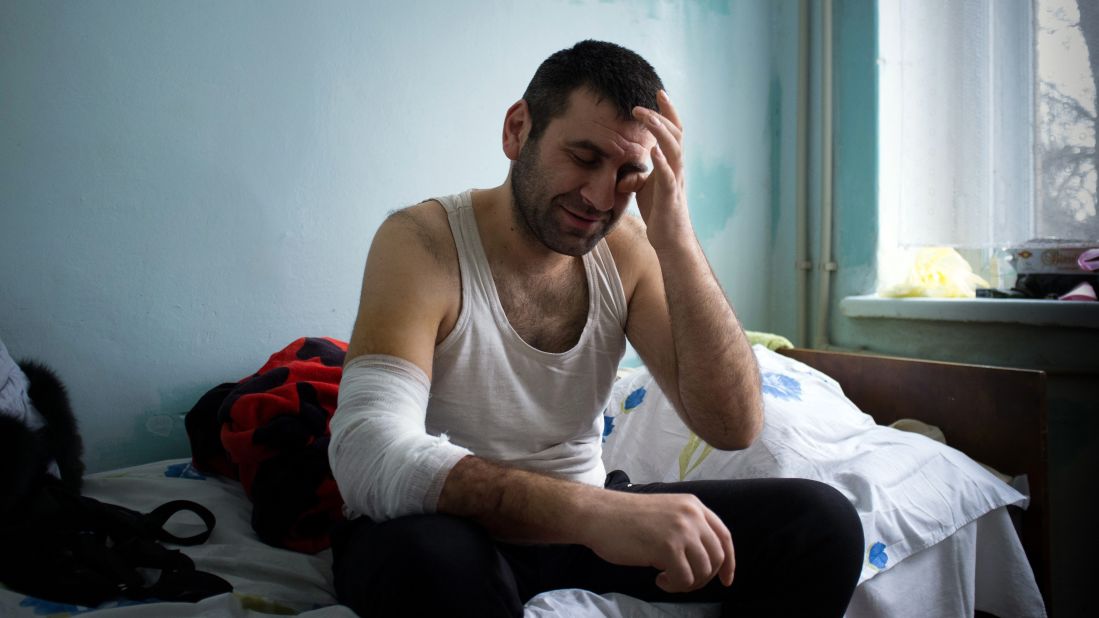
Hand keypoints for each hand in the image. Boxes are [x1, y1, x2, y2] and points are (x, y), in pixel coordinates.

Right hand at [582, 490, 734, 592]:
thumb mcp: (666, 512)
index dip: (729, 562)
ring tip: (667, 578)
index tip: (726, 579)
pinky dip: (674, 586)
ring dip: (687, 583)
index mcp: (693, 505)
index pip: (724, 536)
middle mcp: (692, 515)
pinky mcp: (668, 547)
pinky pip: (684, 579)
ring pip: (703, 571)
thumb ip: (687, 526)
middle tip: (683, 581)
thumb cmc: (625, 517)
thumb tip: (704, 556)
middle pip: (717, 557)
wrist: (598, 515)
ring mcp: (681, 531)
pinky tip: (659, 578)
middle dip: (704, 577)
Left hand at [627, 90, 693, 251]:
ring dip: (660, 132)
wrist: (670, 238)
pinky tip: (653, 150)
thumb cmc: (659, 211)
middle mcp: (677, 168)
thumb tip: (622, 163)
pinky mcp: (670, 198)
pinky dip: (662, 162)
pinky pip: (668, 177)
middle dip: (661, 115)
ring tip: (647, 118)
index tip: (658, 92)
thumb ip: (637, 170)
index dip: (667, 111)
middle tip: (645, 102)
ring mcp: (676, 182)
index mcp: (671, 162)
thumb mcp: (644, 185)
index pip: (673, 131)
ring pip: (674, 150)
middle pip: (675, 134)